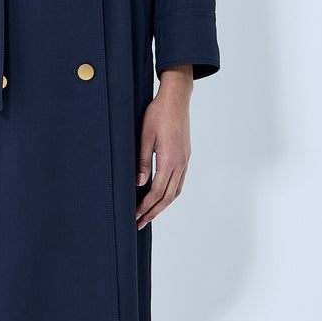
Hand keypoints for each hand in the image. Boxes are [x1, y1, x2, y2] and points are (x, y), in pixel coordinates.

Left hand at [135, 66, 192, 228]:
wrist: (176, 98)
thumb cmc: (158, 114)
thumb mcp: (145, 137)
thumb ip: (143, 162)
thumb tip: (140, 184)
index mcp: (169, 159)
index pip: (157, 192)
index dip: (145, 206)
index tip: (135, 215)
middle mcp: (180, 163)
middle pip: (168, 196)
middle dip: (154, 212)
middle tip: (141, 222)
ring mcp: (185, 159)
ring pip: (176, 190)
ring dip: (163, 204)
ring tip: (151, 213)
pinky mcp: (186, 155)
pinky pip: (180, 181)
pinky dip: (170, 193)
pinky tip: (162, 195)